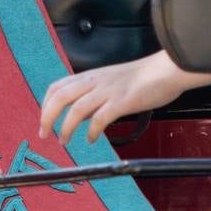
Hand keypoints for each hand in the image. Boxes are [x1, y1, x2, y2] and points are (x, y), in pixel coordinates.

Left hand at [39, 51, 210, 145]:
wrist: (168, 69)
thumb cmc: (141, 78)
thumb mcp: (109, 83)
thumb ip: (92, 97)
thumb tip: (79, 117)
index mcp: (89, 77)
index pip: (57, 87)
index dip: (45, 104)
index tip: (43, 120)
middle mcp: (95, 82)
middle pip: (60, 97)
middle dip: (47, 117)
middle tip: (43, 134)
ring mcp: (108, 91)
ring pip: (76, 109)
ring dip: (66, 128)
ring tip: (64, 141)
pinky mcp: (123, 101)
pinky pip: (101, 118)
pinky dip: (92, 131)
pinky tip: (91, 139)